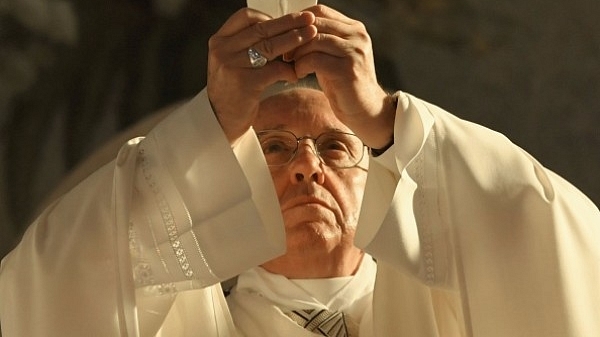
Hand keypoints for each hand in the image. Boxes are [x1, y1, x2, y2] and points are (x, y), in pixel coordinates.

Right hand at [207, 8, 316, 142]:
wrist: (220, 120)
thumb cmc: (231, 90)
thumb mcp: (232, 61)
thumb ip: (249, 45)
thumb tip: (283, 29)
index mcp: (220, 40)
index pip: (246, 17)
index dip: (270, 16)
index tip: (289, 19)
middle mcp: (223, 50)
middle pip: (262, 29)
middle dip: (289, 23)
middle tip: (309, 20)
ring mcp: (232, 65)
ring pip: (270, 46)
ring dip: (294, 40)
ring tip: (310, 37)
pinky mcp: (245, 83)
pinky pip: (274, 70)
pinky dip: (288, 70)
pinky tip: (295, 74)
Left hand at [291, 5, 395, 148]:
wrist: (366, 109)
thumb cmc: (346, 84)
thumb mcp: (335, 56)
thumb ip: (322, 40)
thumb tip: (294, 29)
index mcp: (355, 29)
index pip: (321, 11)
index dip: (299, 21)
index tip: (286, 35)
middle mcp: (357, 36)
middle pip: (315, 23)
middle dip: (295, 37)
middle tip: (284, 51)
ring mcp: (354, 52)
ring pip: (314, 40)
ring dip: (297, 52)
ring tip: (292, 63)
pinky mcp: (347, 69)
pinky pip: (315, 59)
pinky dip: (301, 65)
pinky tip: (300, 73)